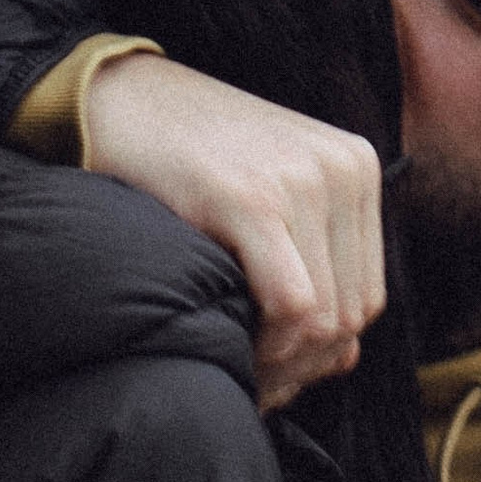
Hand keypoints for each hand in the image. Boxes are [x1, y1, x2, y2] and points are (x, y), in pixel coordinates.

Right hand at [82, 57, 386, 411]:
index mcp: (356, 166)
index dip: (322, 351)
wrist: (112, 96)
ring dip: (281, 363)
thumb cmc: (181, 157)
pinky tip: (228, 349)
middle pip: (352, 311)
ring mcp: (303, 180)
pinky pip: (291, 306)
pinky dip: (265, 347)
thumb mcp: (266, 196)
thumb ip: (311, 265)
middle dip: (302, 365)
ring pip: (325, 318)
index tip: (273, 374)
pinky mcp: (252, 198)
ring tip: (238, 371)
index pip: (368, 294)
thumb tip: (345, 360)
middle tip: (254, 385)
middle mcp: (344, 169)